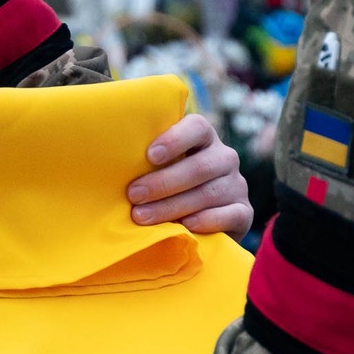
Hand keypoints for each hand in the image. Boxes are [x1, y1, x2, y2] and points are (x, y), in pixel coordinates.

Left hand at [127, 113, 250, 236]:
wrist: (203, 221)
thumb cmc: (166, 184)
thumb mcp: (159, 167)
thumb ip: (147, 160)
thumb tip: (109, 162)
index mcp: (203, 138)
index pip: (197, 127)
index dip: (174, 139)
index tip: (149, 156)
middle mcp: (224, 157)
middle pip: (199, 166)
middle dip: (163, 182)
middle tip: (133, 195)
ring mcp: (237, 184)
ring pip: (208, 192)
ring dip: (173, 206)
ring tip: (143, 216)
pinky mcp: (244, 211)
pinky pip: (230, 214)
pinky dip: (206, 220)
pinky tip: (185, 225)